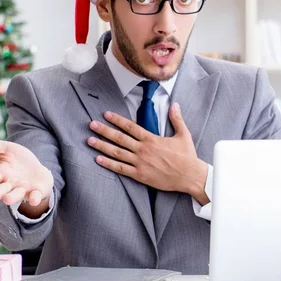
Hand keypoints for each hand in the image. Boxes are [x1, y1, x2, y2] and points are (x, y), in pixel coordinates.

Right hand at [0, 135, 52, 206]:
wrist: (37, 171)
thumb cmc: (17, 160)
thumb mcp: (5, 149)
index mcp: (1, 173)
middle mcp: (10, 184)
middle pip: (2, 190)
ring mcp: (23, 189)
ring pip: (16, 195)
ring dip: (12, 197)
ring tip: (6, 199)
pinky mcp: (36, 193)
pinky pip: (35, 196)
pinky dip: (34, 199)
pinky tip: (34, 200)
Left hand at [87, 103, 208, 201]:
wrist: (190, 176)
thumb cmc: (187, 156)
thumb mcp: (183, 134)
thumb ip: (176, 119)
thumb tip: (175, 104)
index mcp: (151, 139)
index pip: (130, 127)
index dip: (117, 120)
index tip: (106, 114)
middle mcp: (143, 150)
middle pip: (119, 138)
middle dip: (104, 130)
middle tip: (91, 125)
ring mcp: (140, 163)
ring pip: (117, 153)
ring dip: (102, 146)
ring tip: (89, 140)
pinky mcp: (140, 175)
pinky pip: (121, 169)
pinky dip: (109, 164)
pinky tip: (98, 159)